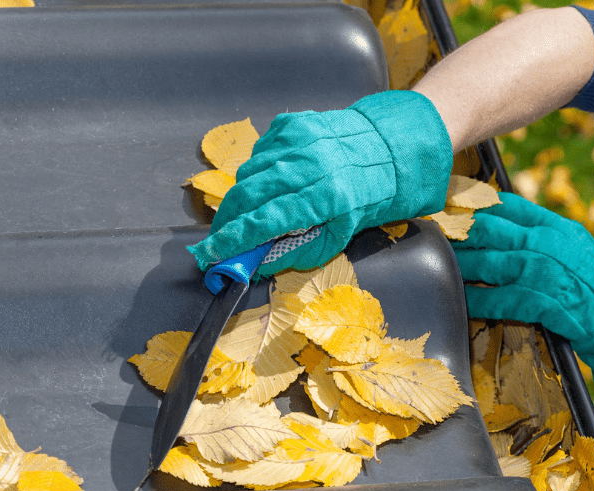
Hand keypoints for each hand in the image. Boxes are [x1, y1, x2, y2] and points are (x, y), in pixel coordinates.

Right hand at [187, 91, 451, 277]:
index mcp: (323, 197)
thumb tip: (256, 264)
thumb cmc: (362, 199)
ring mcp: (297, 140)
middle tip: (219, 237)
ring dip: (242, 197)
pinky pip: (259, 152)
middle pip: (247, 195)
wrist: (383, 150)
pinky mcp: (291, 123)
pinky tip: (274, 180)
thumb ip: (296, 252)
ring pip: (248, 173)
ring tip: (252, 210)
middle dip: (226, 221)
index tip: (210, 254)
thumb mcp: (337, 237)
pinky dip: (259, 170)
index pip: (264, 222)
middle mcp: (307, 165)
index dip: (232, 240)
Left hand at [451, 192, 593, 405]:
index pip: (507, 206)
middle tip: (436, 231)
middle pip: (490, 231)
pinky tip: (462, 299)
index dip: (475, 203)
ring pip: (488, 264)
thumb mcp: (574, 245)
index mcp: (555, 226)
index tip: (451, 202)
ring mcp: (543, 273)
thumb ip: (542, 233)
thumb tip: (507, 224)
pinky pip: (499, 300)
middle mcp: (547, 244)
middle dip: (459, 231)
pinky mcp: (541, 303)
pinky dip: (478, 300)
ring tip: (440, 263)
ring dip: (460, 264)